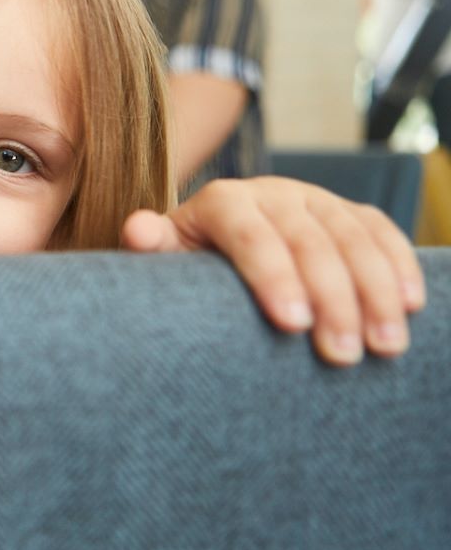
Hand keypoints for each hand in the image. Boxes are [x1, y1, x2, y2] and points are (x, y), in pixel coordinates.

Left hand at [121, 176, 424, 366]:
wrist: (217, 239)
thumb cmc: (188, 262)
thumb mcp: (166, 254)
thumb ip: (153, 245)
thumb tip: (137, 230)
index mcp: (223, 201)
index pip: (250, 235)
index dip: (272, 277)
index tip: (291, 325)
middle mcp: (272, 194)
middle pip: (308, 241)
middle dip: (331, 299)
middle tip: (341, 355)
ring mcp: (315, 200)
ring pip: (352, 238)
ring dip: (376, 292)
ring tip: (385, 346)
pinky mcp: (347, 212)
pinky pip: (381, 232)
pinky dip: (399, 265)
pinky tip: (411, 306)